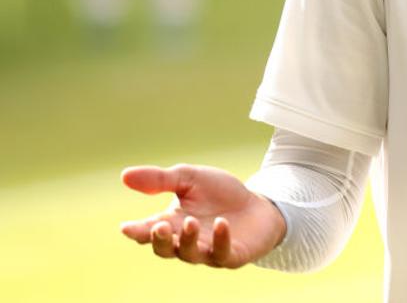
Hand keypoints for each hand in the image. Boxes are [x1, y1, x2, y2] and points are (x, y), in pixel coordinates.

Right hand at [120, 164, 285, 267]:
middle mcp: (186, 242)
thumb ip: (161, 179)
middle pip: (165, 249)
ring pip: (190, 254)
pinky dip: (220, 240)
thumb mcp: (190, 178)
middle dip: (159, 240)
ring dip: (187, 239)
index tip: (126, 228)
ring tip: (190, 221)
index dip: (137, 231)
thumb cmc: (220, 193)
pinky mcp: (232, 255)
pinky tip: (222, 224)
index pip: (148, 231)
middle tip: (158, 226)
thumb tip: (125, 176)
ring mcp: (208, 251)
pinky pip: (222, 253)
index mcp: (172, 223)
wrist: (258, 204)